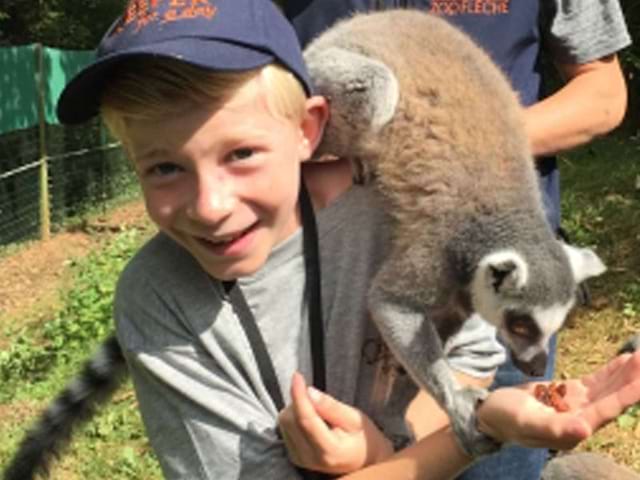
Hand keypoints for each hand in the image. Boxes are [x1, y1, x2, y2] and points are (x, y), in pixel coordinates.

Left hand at [278, 372, 392, 473]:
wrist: (362, 459)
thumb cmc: (362, 438)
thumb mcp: (355, 418)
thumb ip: (332, 406)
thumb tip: (309, 392)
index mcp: (329, 450)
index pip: (306, 420)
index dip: (299, 395)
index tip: (297, 376)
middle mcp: (310, 458)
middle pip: (291, 419)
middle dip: (301, 401)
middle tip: (320, 401)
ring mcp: (300, 459)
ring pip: (284, 422)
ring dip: (297, 409)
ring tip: (319, 413)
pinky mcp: (293, 456)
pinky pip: (284, 428)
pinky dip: (295, 417)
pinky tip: (313, 421)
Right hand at [477, 351, 639, 450]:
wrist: (491, 414)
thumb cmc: (505, 419)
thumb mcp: (526, 422)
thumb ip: (555, 428)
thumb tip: (585, 429)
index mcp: (574, 429)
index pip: (607, 410)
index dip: (626, 395)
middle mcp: (582, 419)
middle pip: (613, 398)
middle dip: (631, 381)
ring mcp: (578, 406)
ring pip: (608, 389)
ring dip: (625, 374)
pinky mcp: (571, 395)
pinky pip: (596, 383)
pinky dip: (611, 372)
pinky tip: (623, 361)